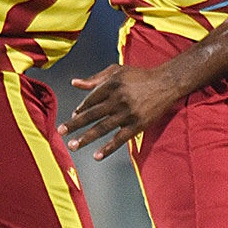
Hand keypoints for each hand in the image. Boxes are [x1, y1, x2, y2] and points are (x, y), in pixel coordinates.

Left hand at [59, 62, 186, 159]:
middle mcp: (118, 99)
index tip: (74, 115)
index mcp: (111, 85)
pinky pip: (120, 139)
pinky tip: (96, 156)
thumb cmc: (140, 76)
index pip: (90, 100)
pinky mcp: (137, 125)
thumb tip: (74, 83)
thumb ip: (95, 79)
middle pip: (92, 114)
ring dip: (86, 138)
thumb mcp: (117, 71)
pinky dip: (108, 148)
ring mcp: (127, 113)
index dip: (81, 108)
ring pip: (102, 128)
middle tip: (60, 131)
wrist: (167, 83)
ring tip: (73, 145)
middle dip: (75, 124)